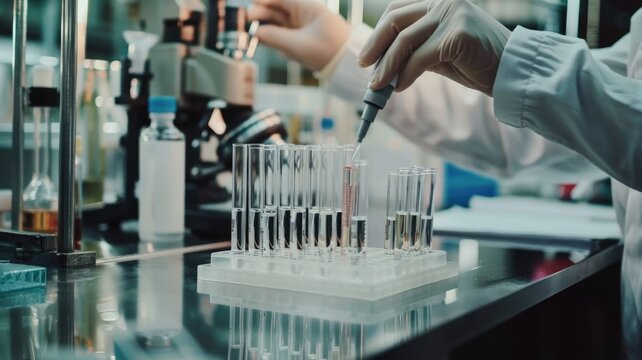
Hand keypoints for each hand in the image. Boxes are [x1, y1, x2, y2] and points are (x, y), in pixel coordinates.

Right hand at [248, 0, 349, 70]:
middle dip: (263, 12)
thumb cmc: (327, 51)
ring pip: (280, 23)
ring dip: (266, 25)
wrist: (346, 66)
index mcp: (307, 8)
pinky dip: (273, 37)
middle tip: (248, 17)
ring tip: (253, 30)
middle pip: (279, 10)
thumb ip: (274, 38)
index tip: (252, 1)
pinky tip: (262, 39)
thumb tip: (255, 33)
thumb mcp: (298, 45)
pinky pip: (284, 35)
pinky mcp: (302, 40)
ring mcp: (303, 28)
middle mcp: (304, 15)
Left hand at [358, 0, 510, 96]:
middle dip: (375, 47)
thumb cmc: (475, 63)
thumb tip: (382, 65)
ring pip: (405, 41)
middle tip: (364, 69)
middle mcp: (444, 2)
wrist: (511, 71)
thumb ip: (415, 50)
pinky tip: (400, 87)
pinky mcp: (458, 34)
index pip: (396, 12)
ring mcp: (452, 15)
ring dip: (387, 66)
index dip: (378, 33)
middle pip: (395, 22)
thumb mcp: (439, 52)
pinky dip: (405, 74)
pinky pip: (420, 57)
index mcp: (439, 2)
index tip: (366, 57)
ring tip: (378, 86)